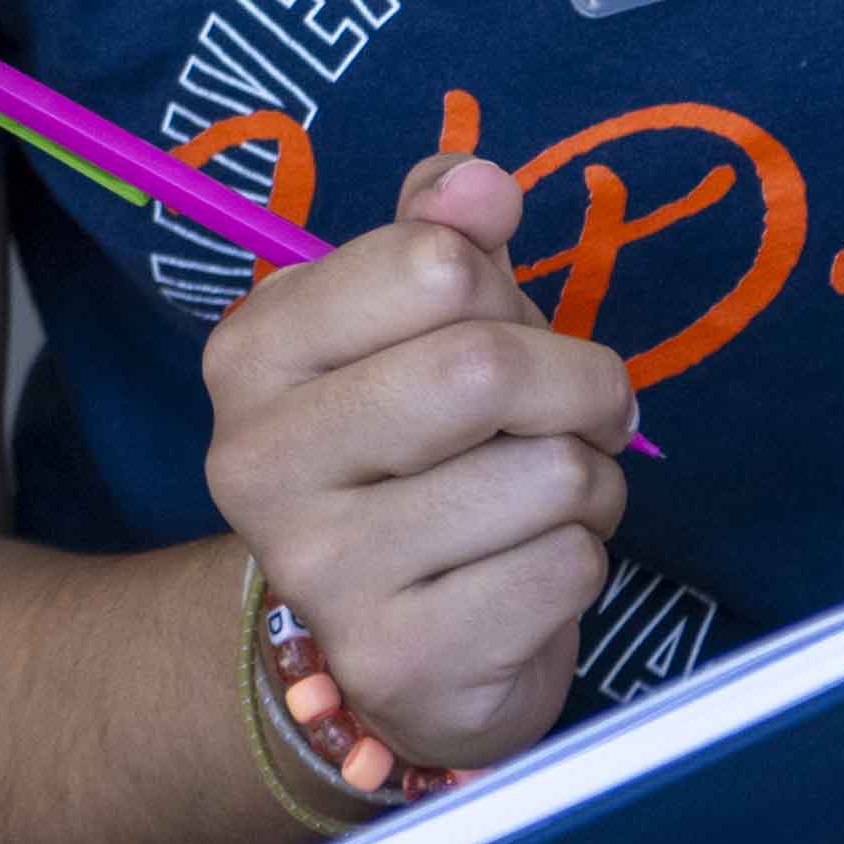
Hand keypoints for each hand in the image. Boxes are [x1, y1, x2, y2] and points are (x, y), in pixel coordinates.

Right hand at [199, 145, 638, 767]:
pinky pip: (566, 569)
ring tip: (546, 501)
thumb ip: (440, 237)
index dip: (508, 291)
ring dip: (592, 482)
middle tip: (588, 412)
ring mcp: (319, 572)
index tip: (517, 329)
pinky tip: (528, 573)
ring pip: (548, 476)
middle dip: (579, 384)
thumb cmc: (414, 456)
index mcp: (251, 354)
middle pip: (485, 369)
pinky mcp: (398, 661)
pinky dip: (584, 561)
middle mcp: (256, 461)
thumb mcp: (410, 331)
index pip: (431, 263)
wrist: (385, 646)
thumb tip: (480, 181)